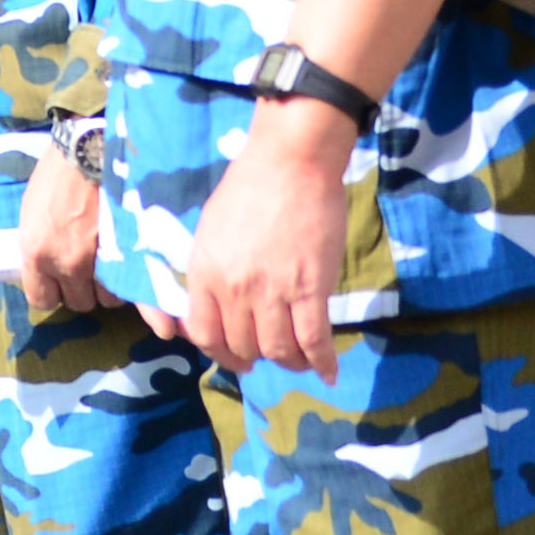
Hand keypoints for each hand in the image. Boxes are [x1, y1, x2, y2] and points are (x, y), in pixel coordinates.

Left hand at [19, 143, 119, 314]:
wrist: (91, 149)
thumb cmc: (56, 175)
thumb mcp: (32, 212)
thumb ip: (38, 246)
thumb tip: (44, 270)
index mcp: (36, 252)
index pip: (42, 299)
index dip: (51, 293)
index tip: (57, 284)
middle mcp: (67, 262)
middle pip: (78, 302)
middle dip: (82, 290)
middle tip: (86, 272)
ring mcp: (100, 259)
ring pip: (108, 298)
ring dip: (109, 286)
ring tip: (110, 266)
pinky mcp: (127, 251)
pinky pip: (131, 284)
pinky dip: (131, 282)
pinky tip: (129, 270)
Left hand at [174, 113, 355, 369]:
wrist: (291, 162)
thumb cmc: (249, 188)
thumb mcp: (210, 230)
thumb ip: (210, 270)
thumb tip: (215, 304)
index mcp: (205, 273)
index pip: (205, 335)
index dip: (221, 352)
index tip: (235, 354)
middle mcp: (235, 289)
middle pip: (243, 346)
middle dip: (256, 357)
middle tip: (268, 356)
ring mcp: (273, 291)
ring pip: (278, 349)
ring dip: (289, 362)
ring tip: (297, 360)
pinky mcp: (311, 288)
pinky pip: (314, 340)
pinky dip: (322, 362)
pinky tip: (328, 372)